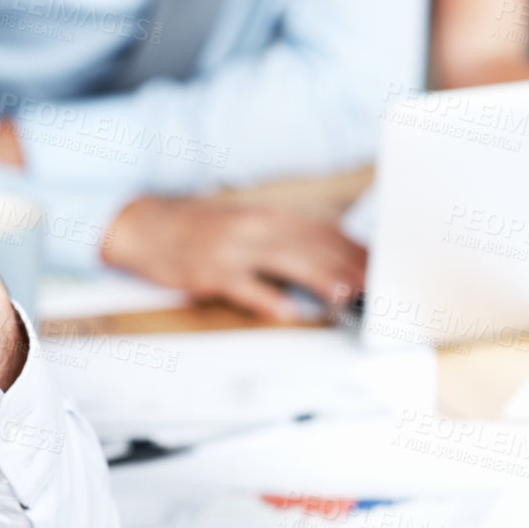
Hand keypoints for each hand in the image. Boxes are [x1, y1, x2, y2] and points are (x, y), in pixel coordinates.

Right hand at [101, 195, 367, 320]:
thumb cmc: (204, 231)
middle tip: (376, 287)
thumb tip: (334, 259)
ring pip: (286, 262)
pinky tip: (287, 311)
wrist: (147, 227)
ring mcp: (234, 249)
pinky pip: (244, 287)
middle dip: (348, 266)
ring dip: (319, 279)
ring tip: (346, 295)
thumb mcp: (249, 225)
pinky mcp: (212, 272)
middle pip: (312, 246)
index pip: (325, 231)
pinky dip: (267, 299)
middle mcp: (256, 227)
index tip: (381, 268)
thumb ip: (289, 240)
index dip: (355, 250)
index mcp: (270, 216)